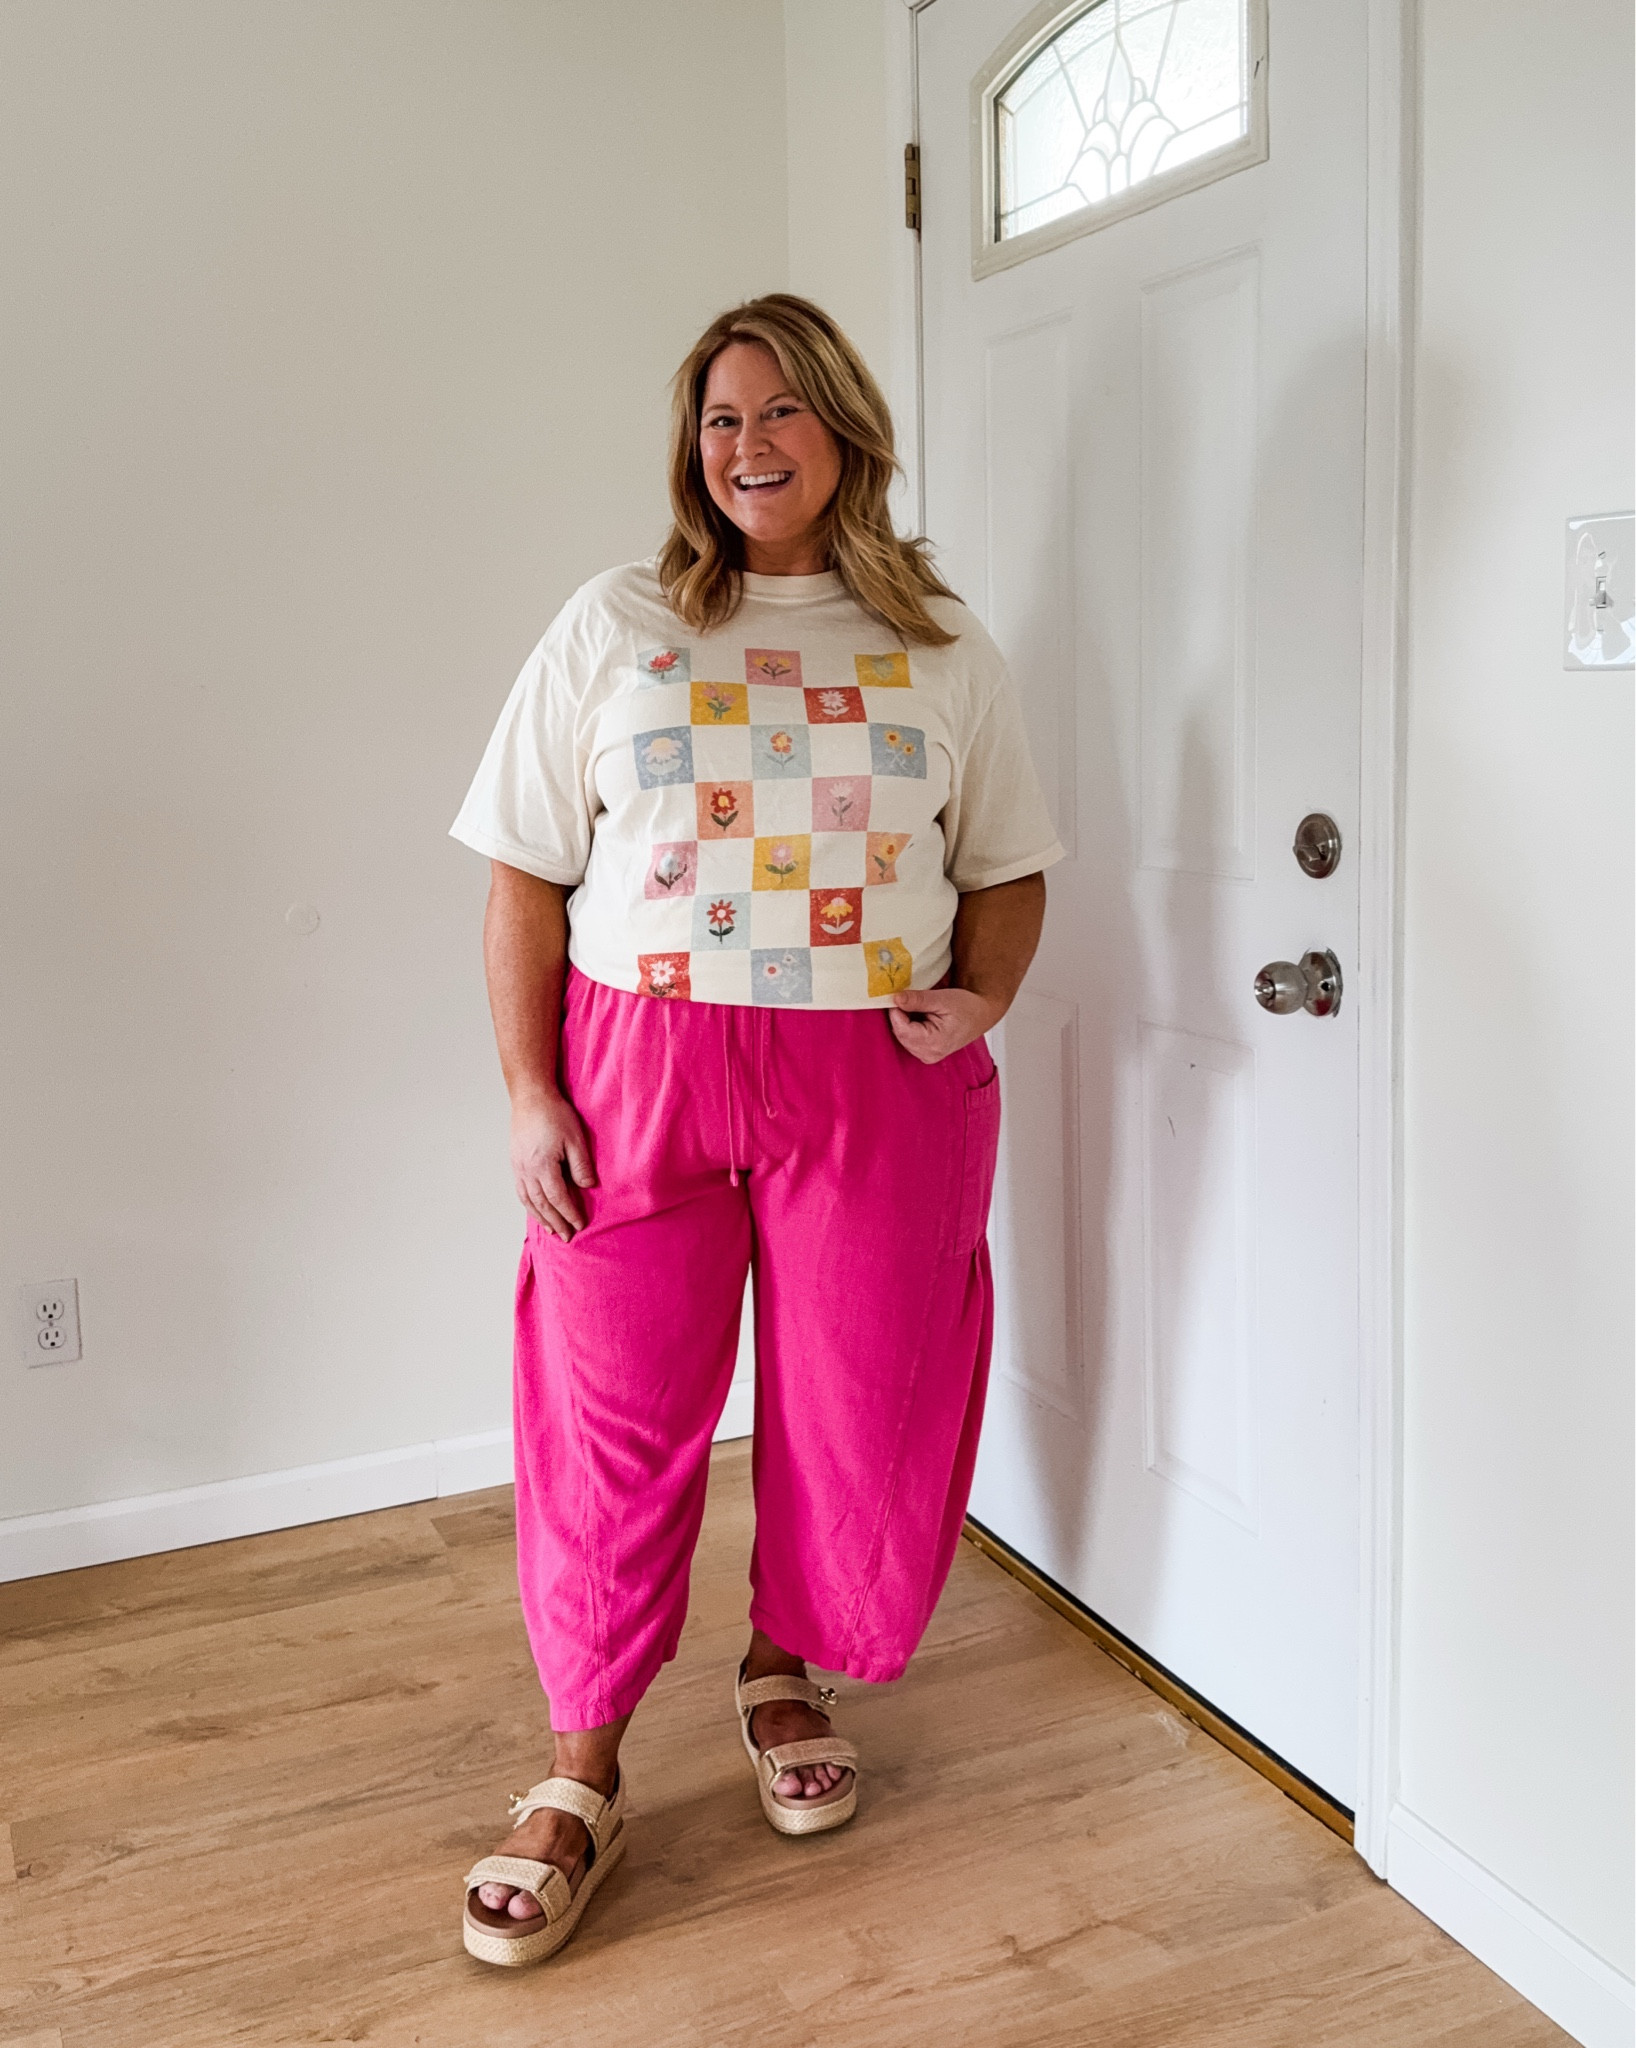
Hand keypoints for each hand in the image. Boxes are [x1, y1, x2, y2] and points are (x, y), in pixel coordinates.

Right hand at [510, 1090, 596, 1239]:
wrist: (530, 1097)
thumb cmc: (554, 1114)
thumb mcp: (576, 1139)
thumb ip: (581, 1165)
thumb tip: (587, 1187)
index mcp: (543, 1166)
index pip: (559, 1198)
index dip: (570, 1214)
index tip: (580, 1225)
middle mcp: (527, 1171)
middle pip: (542, 1205)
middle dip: (556, 1222)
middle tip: (567, 1236)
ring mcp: (518, 1168)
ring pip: (529, 1201)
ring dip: (541, 1218)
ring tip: (551, 1230)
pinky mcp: (515, 1163)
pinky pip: (521, 1191)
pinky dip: (529, 1205)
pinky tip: (536, 1210)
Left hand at [888, 986, 1003, 1065]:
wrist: (980, 1015)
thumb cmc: (966, 1007)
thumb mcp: (942, 998)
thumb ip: (918, 999)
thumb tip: (896, 998)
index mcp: (934, 1043)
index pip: (901, 1029)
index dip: (896, 1011)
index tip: (900, 996)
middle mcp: (929, 1054)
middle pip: (900, 1034)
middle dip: (901, 1015)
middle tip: (913, 1000)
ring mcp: (927, 1056)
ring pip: (901, 1036)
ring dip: (906, 1021)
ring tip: (923, 1010)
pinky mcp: (926, 1053)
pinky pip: (908, 1039)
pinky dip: (910, 1026)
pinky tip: (922, 1018)